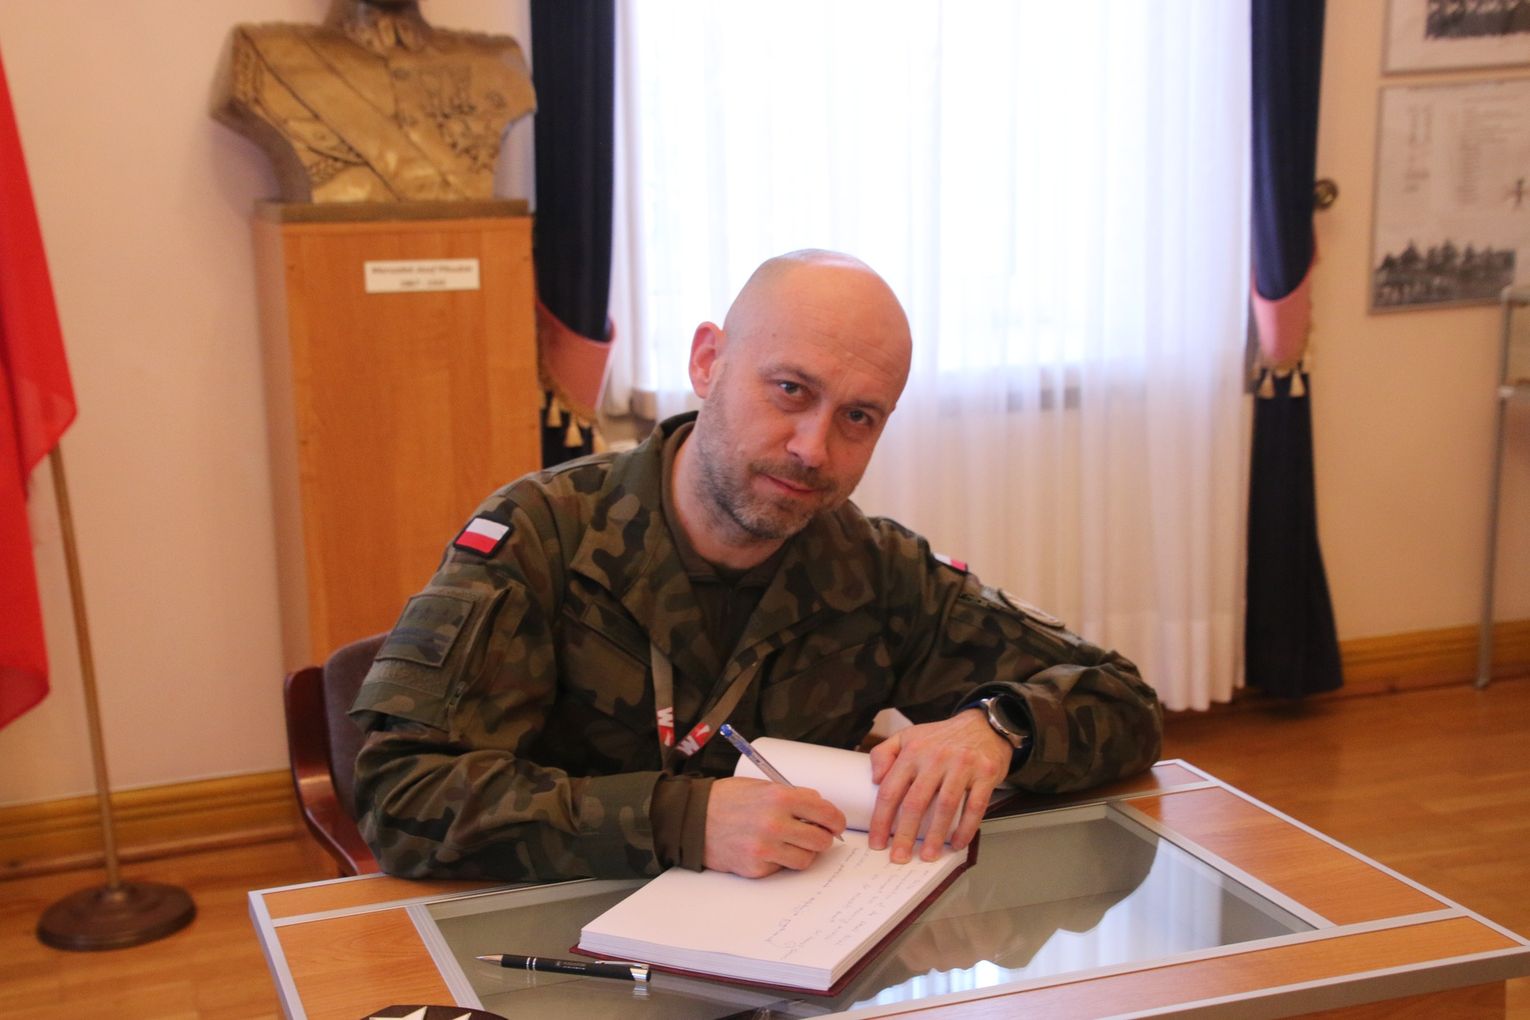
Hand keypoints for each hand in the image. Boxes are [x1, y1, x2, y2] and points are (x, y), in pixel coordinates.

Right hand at [702, 777, 846, 877]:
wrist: (694, 819)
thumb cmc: (728, 799)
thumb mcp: (762, 786)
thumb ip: (793, 796)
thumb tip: (821, 809)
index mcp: (780, 797)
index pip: (826, 814)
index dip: (836, 821)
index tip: (836, 824)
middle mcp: (775, 824)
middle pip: (821, 840)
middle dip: (823, 839)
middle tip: (816, 835)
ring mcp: (765, 849)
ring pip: (806, 859)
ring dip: (804, 852)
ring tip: (791, 843)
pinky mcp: (756, 867)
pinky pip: (782, 868)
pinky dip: (781, 861)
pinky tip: (768, 849)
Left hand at [867, 710, 1010, 862]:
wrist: (984, 725)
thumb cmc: (942, 737)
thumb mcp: (908, 736)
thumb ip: (885, 753)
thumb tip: (874, 778)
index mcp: (913, 751)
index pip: (891, 790)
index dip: (881, 820)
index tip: (877, 842)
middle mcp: (936, 758)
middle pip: (916, 802)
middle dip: (905, 835)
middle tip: (899, 857)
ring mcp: (962, 765)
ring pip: (945, 807)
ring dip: (935, 836)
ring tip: (928, 855)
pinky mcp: (985, 773)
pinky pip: (975, 806)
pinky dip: (966, 828)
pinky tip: (957, 842)